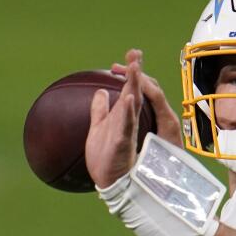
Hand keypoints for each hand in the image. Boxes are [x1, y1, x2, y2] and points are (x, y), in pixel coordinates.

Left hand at [85, 49, 182, 188]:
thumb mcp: (99, 127)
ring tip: (135, 67)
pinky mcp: (122, 143)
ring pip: (132, 106)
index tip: (133, 54)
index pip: (130, 91)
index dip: (132, 73)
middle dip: (136, 73)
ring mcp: (127, 132)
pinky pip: (125, 125)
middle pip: (134, 93)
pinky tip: (127, 98)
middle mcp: (129, 122)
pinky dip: (126, 112)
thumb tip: (100, 91)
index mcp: (125, 118)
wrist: (107, 183)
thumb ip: (100, 109)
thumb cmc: (105, 159)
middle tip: (136, 53)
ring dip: (133, 86)